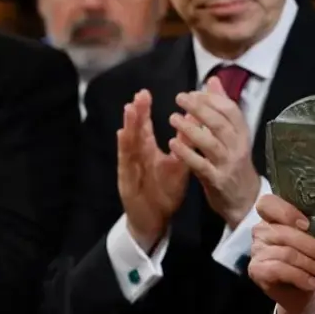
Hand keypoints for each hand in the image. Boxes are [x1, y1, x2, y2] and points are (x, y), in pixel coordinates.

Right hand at [117, 90, 189, 250]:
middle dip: (137, 114)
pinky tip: (123, 137)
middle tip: (139, 96)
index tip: (145, 93)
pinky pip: (126, 165)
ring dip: (129, 127)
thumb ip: (183, 144)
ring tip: (130, 110)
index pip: (145, 128)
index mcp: (148, 152)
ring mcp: (131, 169)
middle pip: (135, 132)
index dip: (144, 112)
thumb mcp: (177, 165)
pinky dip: (124, 150)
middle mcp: (138, 157)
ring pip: (129, 144)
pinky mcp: (127, 183)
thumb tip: (192, 121)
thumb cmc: (164, 191)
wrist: (155, 220)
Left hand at [169, 77, 260, 228]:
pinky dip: (186, 153)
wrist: (244, 200)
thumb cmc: (234, 163)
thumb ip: (222, 108)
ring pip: (210, 143)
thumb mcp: (233, 135)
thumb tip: (213, 80)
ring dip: (190, 129)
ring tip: (172, 118)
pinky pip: (201, 165)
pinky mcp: (217, 180)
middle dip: (200, 109)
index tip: (193, 92)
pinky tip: (172, 144)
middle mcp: (238, 147)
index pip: (231, 110)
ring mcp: (228, 165)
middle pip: (220, 124)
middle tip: (179, 98)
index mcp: (242, 134)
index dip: (212, 99)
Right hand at [248, 194, 314, 313]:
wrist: (302, 293)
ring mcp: (256, 250)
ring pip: (286, 253)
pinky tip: (313, 283)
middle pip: (284, 233)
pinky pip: (279, 269)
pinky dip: (300, 276)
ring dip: (312, 264)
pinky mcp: (256, 270)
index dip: (287, 212)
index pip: (268, 203)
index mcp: (274, 216)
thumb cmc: (310, 260)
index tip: (307, 225)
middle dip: (313, 247)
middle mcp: (261, 230)